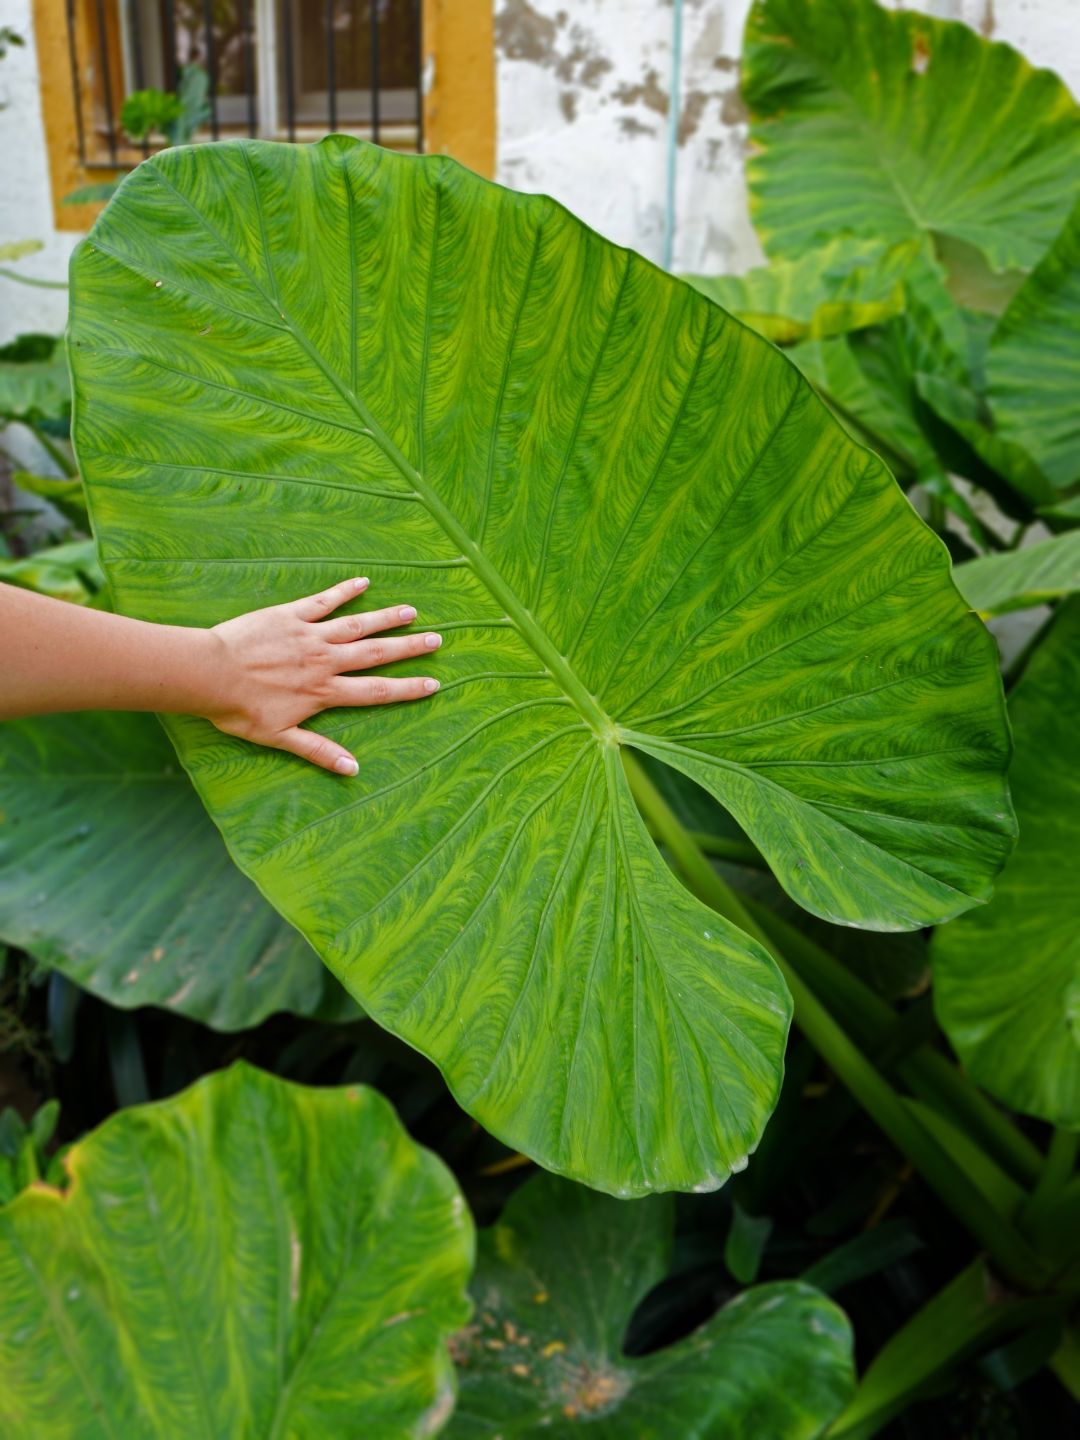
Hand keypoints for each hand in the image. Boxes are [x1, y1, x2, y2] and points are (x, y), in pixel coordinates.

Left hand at [204, 577, 441, 775]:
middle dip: (408, 648)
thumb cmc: (239, 710)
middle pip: (376, 654)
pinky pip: (323, 601)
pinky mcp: (290, 615)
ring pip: (357, 625)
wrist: (209, 674)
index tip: (433, 684)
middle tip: (437, 639)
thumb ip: (318, 751)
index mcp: (324, 692)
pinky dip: (344, 591)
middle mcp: (325, 661)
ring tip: (411, 611)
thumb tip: (353, 769)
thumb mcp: (279, 738)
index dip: (407, 689)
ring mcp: (309, 635)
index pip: (376, 691)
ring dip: (386, 618)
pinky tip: (363, 582)